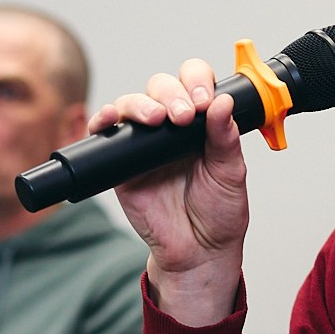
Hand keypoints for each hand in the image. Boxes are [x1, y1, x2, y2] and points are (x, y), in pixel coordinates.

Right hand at [91, 60, 248, 327]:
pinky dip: (104, 119)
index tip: (204, 101)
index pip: (195, 83)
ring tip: (157, 119)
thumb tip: (222, 103)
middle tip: (183, 116)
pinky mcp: (121, 163)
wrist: (198, 251)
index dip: (196, 82)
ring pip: (133, 104)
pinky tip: (111, 118)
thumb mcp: (231, 173)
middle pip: (161, 86)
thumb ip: (225, 138)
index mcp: (201, 123)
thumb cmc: (218, 213)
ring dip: (141, 104)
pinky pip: (106, 134)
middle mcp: (171, 127)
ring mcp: (144, 143)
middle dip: (172, 94)